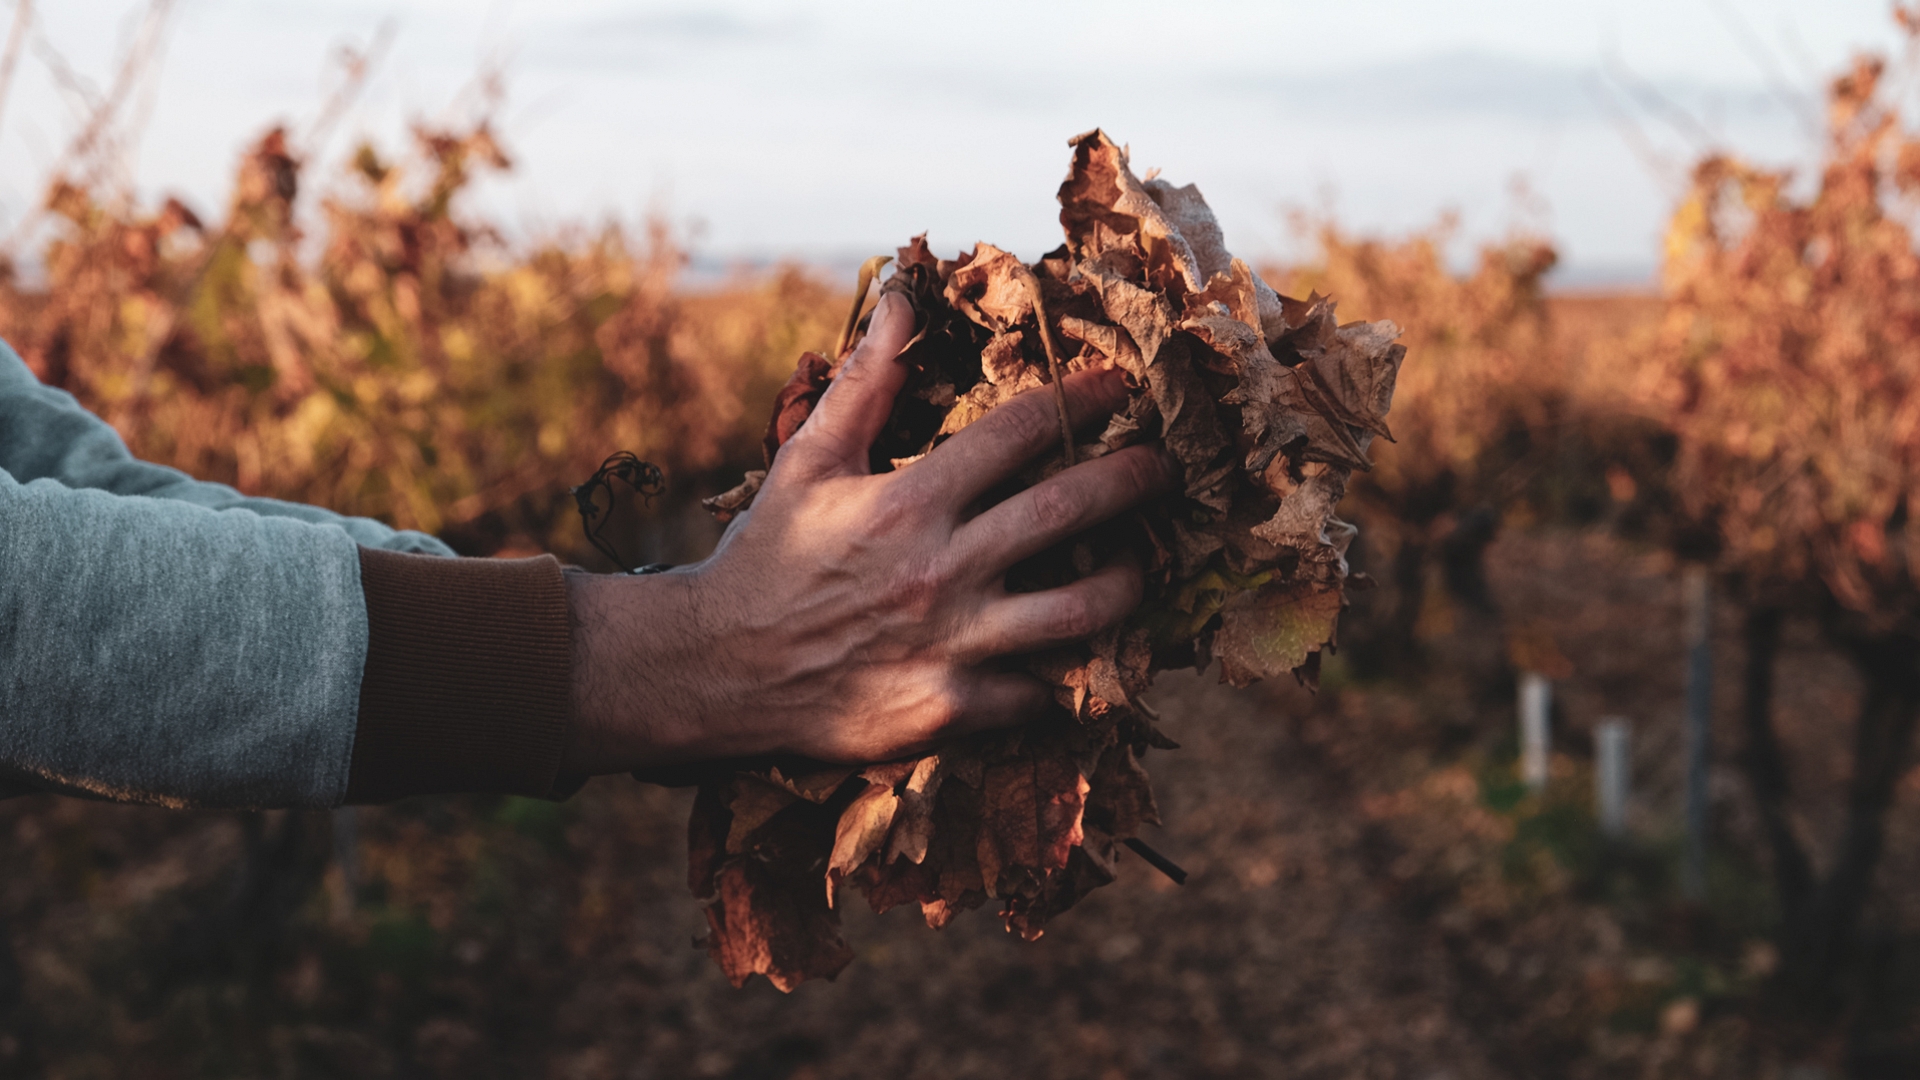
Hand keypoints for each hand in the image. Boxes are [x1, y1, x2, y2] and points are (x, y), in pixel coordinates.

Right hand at [562, 292, 1175, 772]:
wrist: (715, 670)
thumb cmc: (765, 558)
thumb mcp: (807, 462)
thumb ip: (864, 384)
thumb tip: (902, 301)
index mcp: (908, 500)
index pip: (1017, 434)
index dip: (1077, 400)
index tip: (1118, 386)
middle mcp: (941, 568)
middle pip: (1069, 512)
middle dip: (1132, 479)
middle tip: (1165, 466)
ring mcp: (951, 643)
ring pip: (1078, 610)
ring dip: (1125, 583)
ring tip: (1142, 567)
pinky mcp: (949, 709)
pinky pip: (1035, 693)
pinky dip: (1060, 674)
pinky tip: (1079, 658)